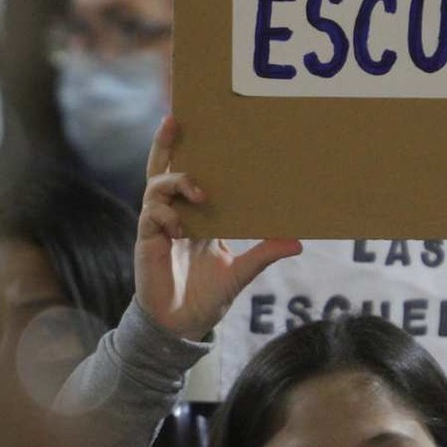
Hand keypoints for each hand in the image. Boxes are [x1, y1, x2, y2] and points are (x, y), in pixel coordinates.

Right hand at [135, 117, 301, 339]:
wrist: (181, 326)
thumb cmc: (208, 297)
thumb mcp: (241, 273)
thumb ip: (264, 255)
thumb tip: (298, 242)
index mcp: (197, 214)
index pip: (192, 173)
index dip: (192, 149)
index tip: (204, 123)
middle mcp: (176, 213)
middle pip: (164, 168)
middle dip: (166, 142)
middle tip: (175, 119)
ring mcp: (159, 224)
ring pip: (156, 185)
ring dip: (177, 182)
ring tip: (199, 191)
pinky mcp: (147, 240)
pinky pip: (151, 214)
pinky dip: (166, 214)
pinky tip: (181, 228)